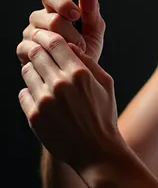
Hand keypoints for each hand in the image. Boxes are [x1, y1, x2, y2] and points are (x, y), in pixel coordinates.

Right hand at [17, 0, 105, 66]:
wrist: (80, 76)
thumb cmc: (86, 49)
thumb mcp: (94, 27)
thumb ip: (91, 5)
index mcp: (53, 8)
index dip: (62, 2)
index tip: (76, 14)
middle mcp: (39, 18)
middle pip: (50, 18)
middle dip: (70, 33)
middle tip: (80, 43)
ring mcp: (29, 34)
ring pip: (45, 35)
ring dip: (65, 47)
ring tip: (73, 54)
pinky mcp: (23, 50)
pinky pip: (36, 50)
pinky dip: (53, 57)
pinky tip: (60, 60)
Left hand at [18, 29, 124, 174]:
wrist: (96, 151)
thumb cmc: (103, 114)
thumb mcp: (105, 83)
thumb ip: (88, 61)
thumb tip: (69, 45)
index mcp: (79, 73)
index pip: (54, 43)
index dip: (47, 36)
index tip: (44, 35)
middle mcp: (59, 85)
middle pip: (36, 54)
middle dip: (37, 50)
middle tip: (40, 53)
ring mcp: (44, 101)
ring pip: (27, 71)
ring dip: (33, 70)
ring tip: (43, 77)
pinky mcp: (34, 116)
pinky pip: (23, 93)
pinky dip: (30, 91)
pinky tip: (42, 97)